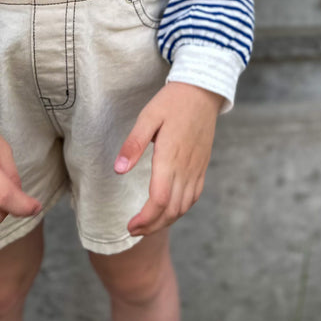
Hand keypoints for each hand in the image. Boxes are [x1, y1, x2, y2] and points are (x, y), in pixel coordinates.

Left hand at [114, 82, 224, 236]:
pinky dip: (181, 209)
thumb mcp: (148, 117)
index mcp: (170, 157)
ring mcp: (197, 168)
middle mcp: (186, 167)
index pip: (159, 200)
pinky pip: (194, 196)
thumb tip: (118, 171)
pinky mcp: (202, 165)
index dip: (145, 219)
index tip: (130, 225)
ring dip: (166, 221)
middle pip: (172, 210)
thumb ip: (133, 144)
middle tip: (133, 230)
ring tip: (148, 223)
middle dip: (152, 226)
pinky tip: (169, 209)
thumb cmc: (172, 102)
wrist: (202, 91)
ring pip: (184, 206)